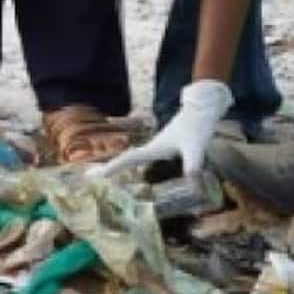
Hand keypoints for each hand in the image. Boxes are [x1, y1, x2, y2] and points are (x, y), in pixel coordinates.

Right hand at [97, 80, 231, 177]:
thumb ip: (193, 165)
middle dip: (110, 167)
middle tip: (90, 175)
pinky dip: (139, 166)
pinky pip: (147, 160)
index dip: (113, 167)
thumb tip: (192, 184)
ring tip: (105, 175)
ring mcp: (159, 147)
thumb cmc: (196, 126)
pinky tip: (141, 172)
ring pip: (136, 159)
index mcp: (154, 148)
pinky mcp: (167, 147)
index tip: (95, 175)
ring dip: (121, 166)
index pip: (129, 159)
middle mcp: (153, 147)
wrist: (203, 109)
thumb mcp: (195, 147)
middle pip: (127, 159)